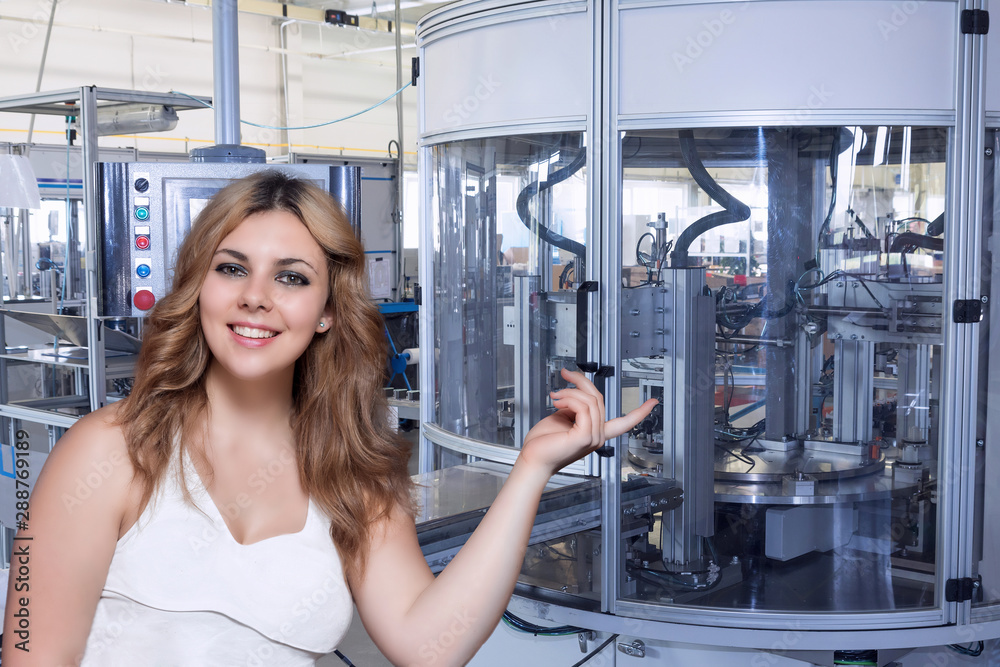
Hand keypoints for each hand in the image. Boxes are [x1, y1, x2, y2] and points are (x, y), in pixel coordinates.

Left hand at [519, 368, 657, 475]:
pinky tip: (557, 402)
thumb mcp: (564, 418)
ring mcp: (593, 438)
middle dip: (580, 382)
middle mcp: (598, 436)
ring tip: (555, 395)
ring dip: (570, 391)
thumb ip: (576, 407)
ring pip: (590, 400)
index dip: (640, 412)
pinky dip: (569, 399)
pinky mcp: (584, 437)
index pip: (625, 423)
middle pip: (598, 398)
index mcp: (596, 432)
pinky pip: (583, 407)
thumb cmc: (543, 442)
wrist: (532, 458)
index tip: (653, 402)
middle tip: (565, 375)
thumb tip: (577, 393)